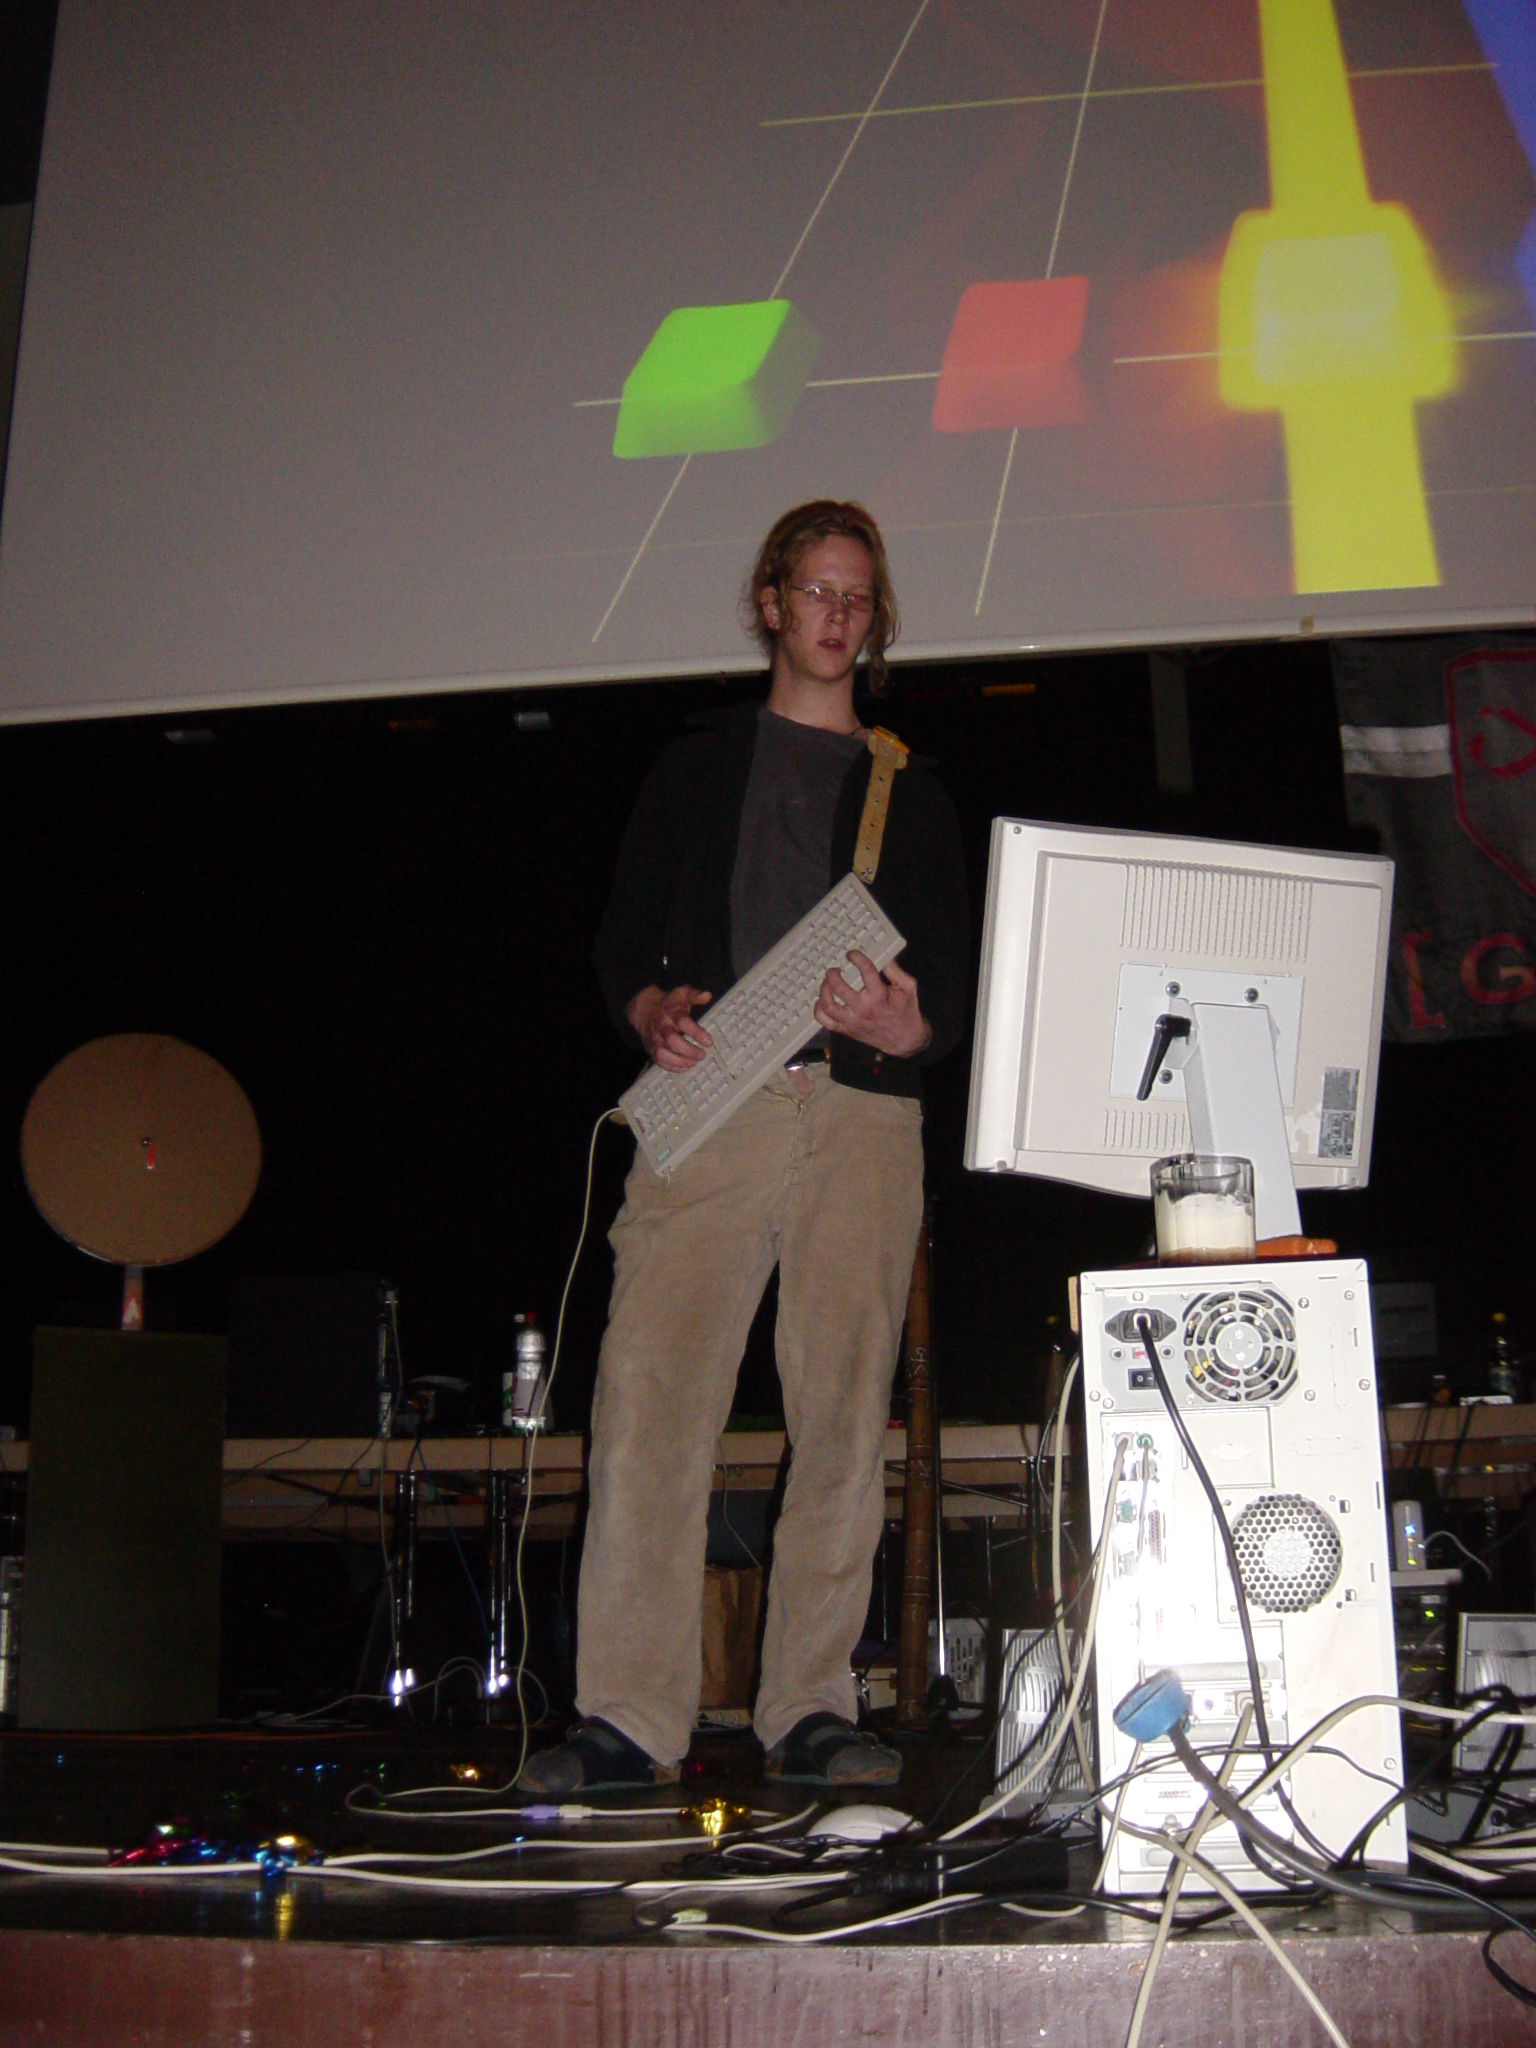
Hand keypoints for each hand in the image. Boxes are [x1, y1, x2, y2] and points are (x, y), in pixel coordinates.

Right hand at [627, 984, 713, 1071]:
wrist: (645, 1010)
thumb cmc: (670, 1004)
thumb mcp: (682, 994)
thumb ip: (694, 995)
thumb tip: (708, 995)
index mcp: (671, 1013)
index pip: (683, 1022)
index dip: (696, 1032)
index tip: (709, 1041)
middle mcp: (662, 1027)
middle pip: (672, 1041)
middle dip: (689, 1051)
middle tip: (702, 1055)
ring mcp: (655, 1040)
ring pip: (663, 1054)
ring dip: (680, 1061)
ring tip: (694, 1062)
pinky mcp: (651, 1049)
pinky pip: (660, 1062)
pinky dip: (673, 1067)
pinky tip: (686, 1067)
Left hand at [813, 952, 931, 1058]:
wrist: (905, 1040)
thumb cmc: (907, 1011)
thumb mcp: (908, 987)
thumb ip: (895, 970)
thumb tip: (882, 955)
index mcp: (879, 996)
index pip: (865, 971)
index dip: (856, 958)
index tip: (851, 954)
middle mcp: (863, 1009)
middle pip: (839, 988)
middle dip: (833, 974)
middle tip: (834, 970)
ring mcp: (853, 1021)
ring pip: (828, 1005)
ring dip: (824, 991)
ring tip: (827, 983)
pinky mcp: (847, 1030)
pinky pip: (826, 1021)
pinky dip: (819, 1010)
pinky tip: (822, 1001)